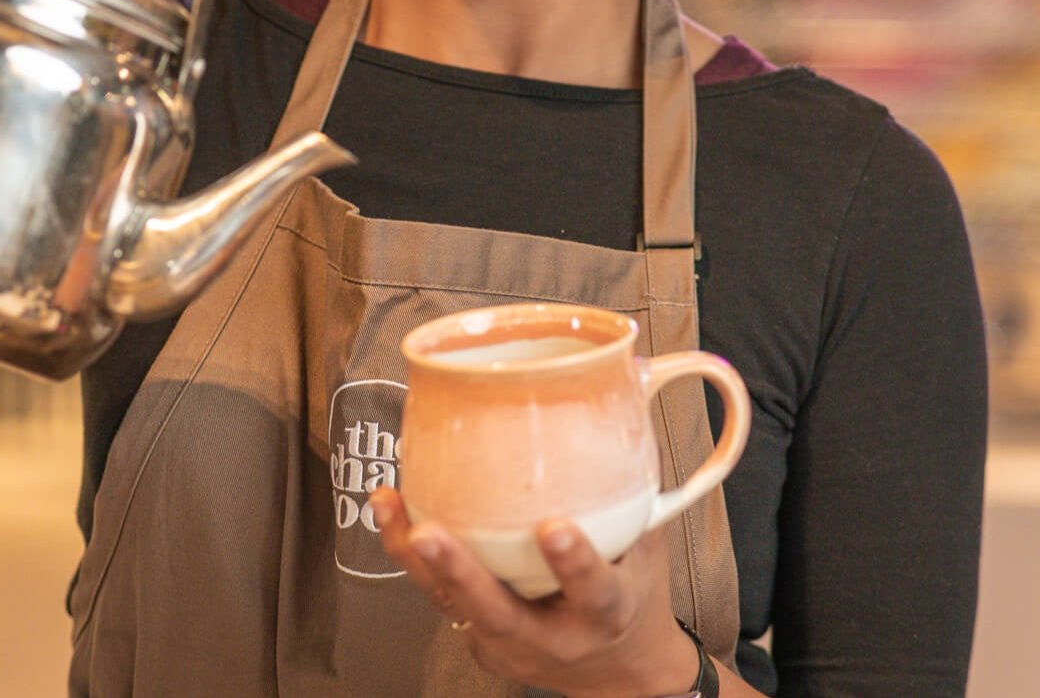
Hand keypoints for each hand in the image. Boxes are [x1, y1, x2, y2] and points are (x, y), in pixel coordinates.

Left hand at [371, 487, 700, 697]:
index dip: (575, 564)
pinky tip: (391, 511)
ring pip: (457, 607)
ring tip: (390, 506)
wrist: (618, 670)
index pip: (595, 591)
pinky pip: (440, 597)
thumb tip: (632, 372)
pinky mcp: (480, 640)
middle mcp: (556, 636)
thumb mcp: (649, 537)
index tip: (555, 528)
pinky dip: (410, 554)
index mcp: (607, 610)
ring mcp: (511, 645)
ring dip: (418, 559)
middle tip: (431, 533)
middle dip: (463, 574)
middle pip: (502, 615)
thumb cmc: (632, 586)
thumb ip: (633, 467)